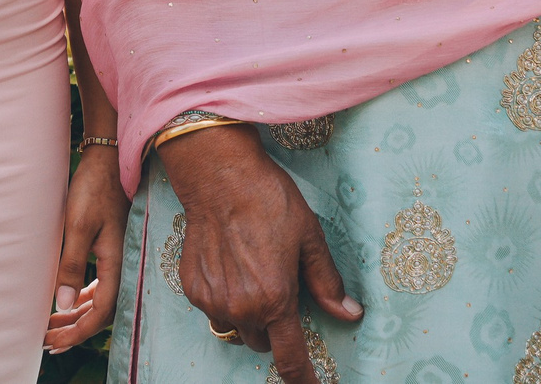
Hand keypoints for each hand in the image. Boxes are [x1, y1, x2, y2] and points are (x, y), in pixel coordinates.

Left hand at [47, 144, 129, 351]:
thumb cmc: (92, 189)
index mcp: (116, 263)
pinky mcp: (108, 249)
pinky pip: (98, 285)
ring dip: (76, 315)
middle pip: (100, 311)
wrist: (104, 160)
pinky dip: (81, 298)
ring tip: (52, 326)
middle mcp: (120, 264)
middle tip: (47, 341)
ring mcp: (115, 257)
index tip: (54, 342)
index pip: (100, 312)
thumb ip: (71, 266)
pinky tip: (66, 301)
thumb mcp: (77, 226)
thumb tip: (61, 305)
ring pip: (98, 299)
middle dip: (73, 329)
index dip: (78, 331)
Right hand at [155, 127, 359, 383]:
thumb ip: (327, 282)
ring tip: (252, 273)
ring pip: (237, 327)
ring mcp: (213, 300)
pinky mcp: (192, 289)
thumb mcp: (309, 237)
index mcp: (275, 300)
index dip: (304, 379)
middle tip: (279, 290)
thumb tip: (349, 313)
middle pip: (263, 342)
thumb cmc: (268, 200)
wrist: (218, 176)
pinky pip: (214, 309)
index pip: (290, 359)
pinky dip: (225, 297)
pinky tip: (230, 265)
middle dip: (274, 327)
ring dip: (249, 314)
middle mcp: (241, 308)